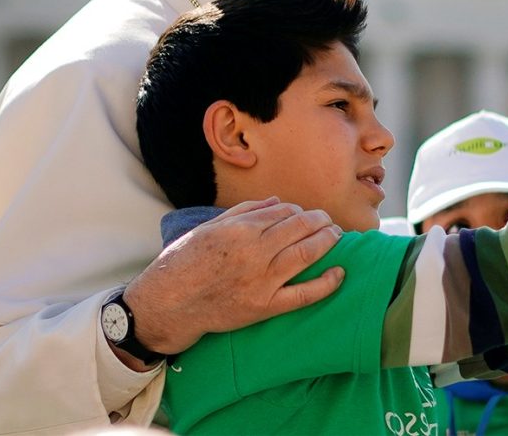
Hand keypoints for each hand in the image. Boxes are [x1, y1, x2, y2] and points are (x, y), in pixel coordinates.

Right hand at [121, 198, 343, 362]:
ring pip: (306, 254)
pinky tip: (340, 273)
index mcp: (239, 229)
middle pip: (300, 228)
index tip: (304, 214)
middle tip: (328, 221)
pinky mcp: (264, 306)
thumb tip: (277, 201)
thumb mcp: (209, 228)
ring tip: (337, 236)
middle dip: (320, 221)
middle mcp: (253, 252)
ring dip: (327, 241)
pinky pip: (303, 295)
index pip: (283, 212)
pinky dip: (325, 284)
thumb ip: (244, 211)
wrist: (167, 305)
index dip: (299, 211)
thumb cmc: (184, 262)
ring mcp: (261, 280)